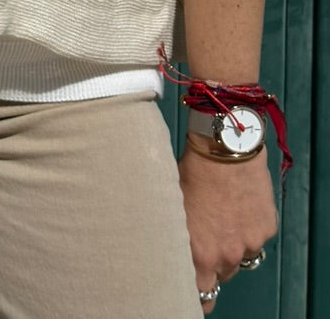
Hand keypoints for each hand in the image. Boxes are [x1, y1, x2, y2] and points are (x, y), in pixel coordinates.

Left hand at [178, 138, 277, 313]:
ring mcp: (250, 242)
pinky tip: (237, 206)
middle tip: (207, 239)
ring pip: (241, 258)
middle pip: (222, 274)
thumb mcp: (175, 207)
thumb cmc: (193, 172)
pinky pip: (256, 238)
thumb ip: (178, 238)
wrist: (224, 149)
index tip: (194, 287)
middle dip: (214, 263)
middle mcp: (227, 254)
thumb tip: (173, 252)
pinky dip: (248, 228)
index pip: (201, 292)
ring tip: (222, 217)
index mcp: (200, 252)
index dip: (197, 290)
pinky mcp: (266, 228)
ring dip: (233, 246)